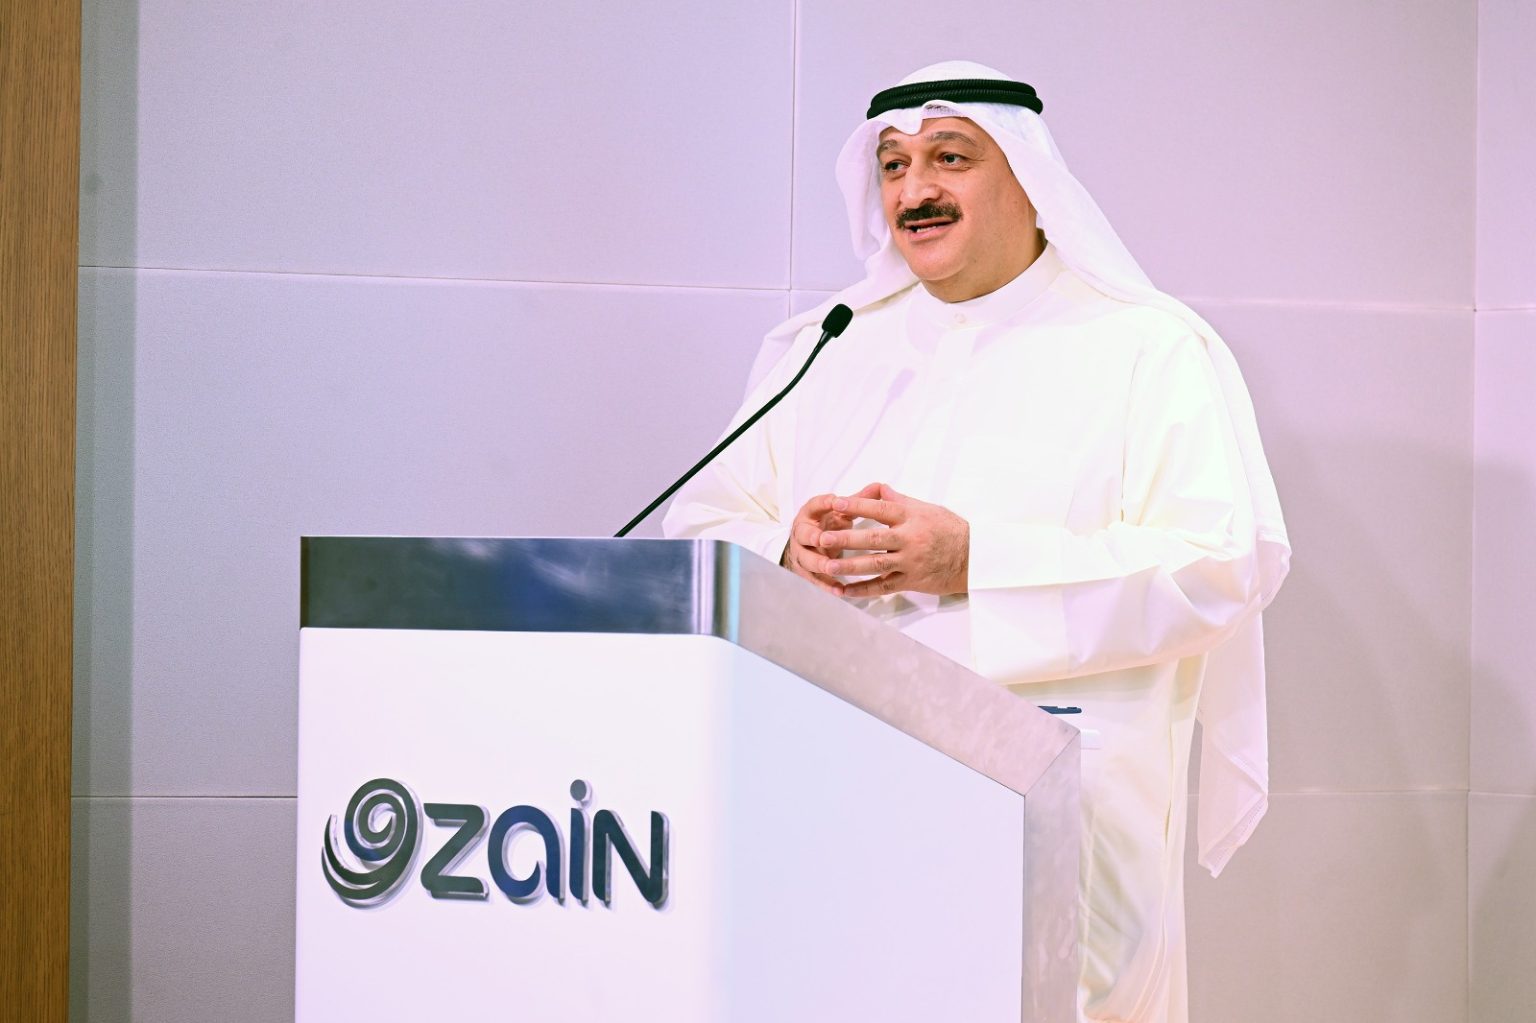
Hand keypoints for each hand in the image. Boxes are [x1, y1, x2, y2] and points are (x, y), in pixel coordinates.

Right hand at [781, 483, 880, 595]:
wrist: (809, 544)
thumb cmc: (830, 524)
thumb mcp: (841, 511)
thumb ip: (858, 501)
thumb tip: (879, 487)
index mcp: (811, 513)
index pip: (815, 505)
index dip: (823, 503)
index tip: (835, 501)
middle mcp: (802, 532)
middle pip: (804, 534)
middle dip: (814, 536)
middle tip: (825, 539)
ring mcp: (802, 553)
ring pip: (807, 559)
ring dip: (819, 564)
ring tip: (832, 568)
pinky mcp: (805, 571)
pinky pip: (814, 580)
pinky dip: (826, 585)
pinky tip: (840, 591)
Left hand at [812, 482, 969, 597]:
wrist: (975, 558)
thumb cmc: (950, 530)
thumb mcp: (928, 509)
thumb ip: (900, 501)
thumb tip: (878, 489)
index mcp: (912, 517)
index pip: (882, 508)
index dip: (858, 505)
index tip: (836, 502)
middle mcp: (910, 539)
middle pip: (873, 538)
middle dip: (846, 538)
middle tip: (823, 538)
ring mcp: (910, 562)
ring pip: (875, 565)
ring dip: (849, 566)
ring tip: (828, 566)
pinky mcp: (912, 582)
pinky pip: (883, 587)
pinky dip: (863, 590)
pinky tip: (844, 591)